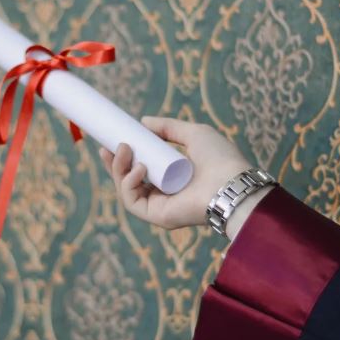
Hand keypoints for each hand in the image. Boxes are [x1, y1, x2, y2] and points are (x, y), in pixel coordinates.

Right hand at [99, 116, 268, 238]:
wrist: (232, 182)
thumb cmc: (220, 159)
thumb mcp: (193, 134)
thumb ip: (169, 127)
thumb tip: (143, 122)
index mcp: (171, 178)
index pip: (140, 169)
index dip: (124, 157)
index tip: (115, 140)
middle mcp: (163, 194)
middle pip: (129, 181)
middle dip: (115, 164)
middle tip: (107, 147)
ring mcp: (159, 207)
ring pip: (127, 191)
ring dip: (119, 170)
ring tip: (124, 150)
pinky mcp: (157, 217)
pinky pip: (132, 202)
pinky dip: (128, 184)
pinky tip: (139, 169)